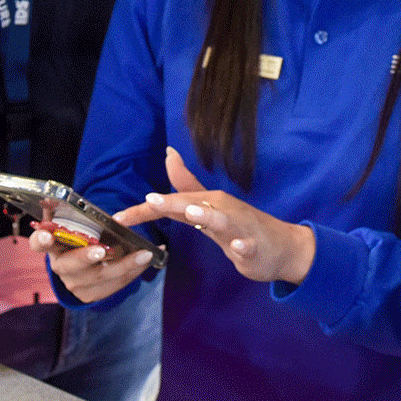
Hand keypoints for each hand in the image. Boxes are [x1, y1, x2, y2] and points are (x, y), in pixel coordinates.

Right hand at [37, 214, 153, 302]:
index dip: (41, 239)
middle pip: (71, 265)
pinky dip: (131, 273)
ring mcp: (74, 283)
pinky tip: (145, 262)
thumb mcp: (73, 224)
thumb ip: (66, 212)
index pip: (39, 243)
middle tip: (101, 250)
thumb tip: (57, 198)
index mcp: (52, 246)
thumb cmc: (80, 237)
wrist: (84, 265)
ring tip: (144, 254)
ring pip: (98, 277)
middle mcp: (60, 267)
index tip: (46, 234)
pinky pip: (112, 286)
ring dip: (124, 265)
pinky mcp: (89, 295)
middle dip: (86, 257)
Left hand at [121, 147, 314, 284]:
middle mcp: (222, 210)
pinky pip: (248, 246)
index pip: (171, 204)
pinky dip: (243, 245)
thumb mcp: (211, 207)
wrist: (282, 247)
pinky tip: (237, 247)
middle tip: (149, 200)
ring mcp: (240, 227)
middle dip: (171, 203)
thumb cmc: (242, 227)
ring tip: (192, 213)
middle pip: (193, 205)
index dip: (144, 210)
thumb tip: (168, 153)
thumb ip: (187, 184)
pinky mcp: (255, 246)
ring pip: (222, 220)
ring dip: (208, 216)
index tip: (118, 217)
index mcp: (208, 203)